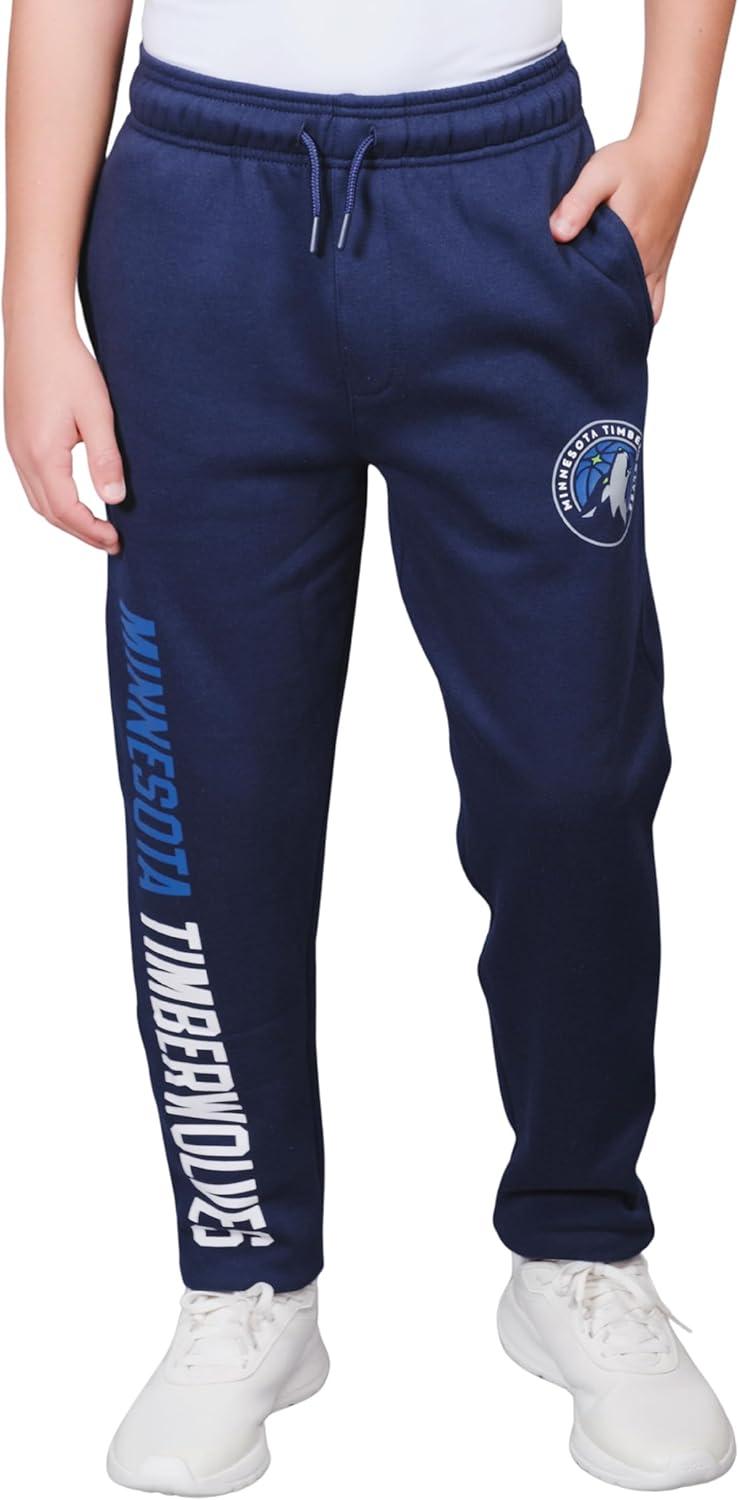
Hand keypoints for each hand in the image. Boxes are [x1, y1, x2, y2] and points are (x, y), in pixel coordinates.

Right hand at [4, 319, 123, 551]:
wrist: (35, 331)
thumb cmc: (68, 365)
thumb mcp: (97, 412)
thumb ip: (106, 459)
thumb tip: (114, 500)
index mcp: (43, 454)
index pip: (67, 511)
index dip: (92, 531)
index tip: (117, 539)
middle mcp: (22, 456)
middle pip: (49, 513)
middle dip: (80, 532)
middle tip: (110, 541)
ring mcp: (15, 448)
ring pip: (38, 500)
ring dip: (65, 519)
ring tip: (94, 526)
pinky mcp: (16, 438)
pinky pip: (31, 483)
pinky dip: (52, 500)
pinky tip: (72, 498)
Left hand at [550, 128, 696, 322]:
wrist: (669, 148)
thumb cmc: (631, 160)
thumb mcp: (599, 173)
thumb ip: (577, 203)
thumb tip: (556, 233)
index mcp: (630, 245)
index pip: (605, 294)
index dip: (584, 311)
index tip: (561, 320)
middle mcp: (646, 260)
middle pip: (623, 308)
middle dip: (599, 321)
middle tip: (572, 330)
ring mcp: (657, 264)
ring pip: (641, 309)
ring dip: (619, 318)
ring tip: (593, 328)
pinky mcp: (661, 261)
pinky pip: (655, 301)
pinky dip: (639, 312)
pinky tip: (619, 317)